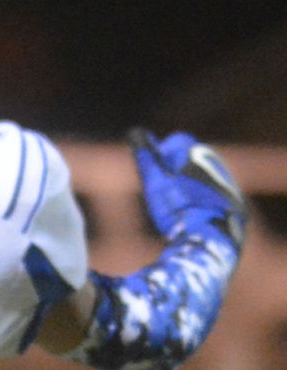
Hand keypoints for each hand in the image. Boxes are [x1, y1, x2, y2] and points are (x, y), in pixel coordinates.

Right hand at [129, 128, 246, 247]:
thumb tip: (136, 132)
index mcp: (199, 156)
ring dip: (189, 187)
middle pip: (191, 160)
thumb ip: (148, 158)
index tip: (153, 171)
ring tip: (177, 207)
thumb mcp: (156, 182)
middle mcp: (217, 165)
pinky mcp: (233, 203)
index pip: (177, 141)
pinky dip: (202, 201)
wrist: (209, 237)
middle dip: (176, 170)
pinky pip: (215, 195)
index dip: (161, 153)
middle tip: (162, 191)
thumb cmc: (179, 208)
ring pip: (204, 178)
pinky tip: (191, 217)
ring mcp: (227, 184)